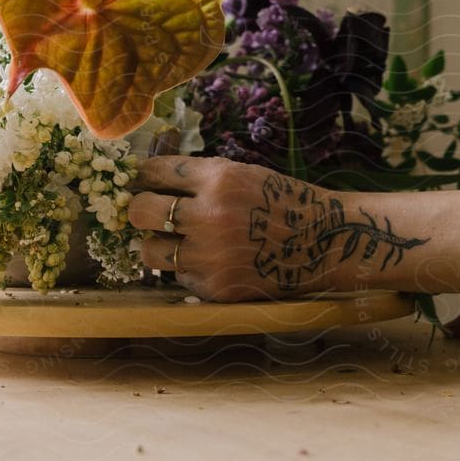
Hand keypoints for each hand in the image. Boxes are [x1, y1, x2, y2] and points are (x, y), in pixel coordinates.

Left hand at [126, 155, 356, 301]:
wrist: (321, 242)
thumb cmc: (281, 201)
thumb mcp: (242, 174)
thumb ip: (199, 177)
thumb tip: (149, 180)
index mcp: (217, 179)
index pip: (154, 172)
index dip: (141, 176)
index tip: (139, 182)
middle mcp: (208, 216)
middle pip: (139, 212)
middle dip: (138, 210)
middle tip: (147, 213)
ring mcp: (210, 256)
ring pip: (148, 252)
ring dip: (156, 245)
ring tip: (174, 242)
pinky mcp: (215, 288)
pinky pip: (178, 277)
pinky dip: (188, 268)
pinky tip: (210, 260)